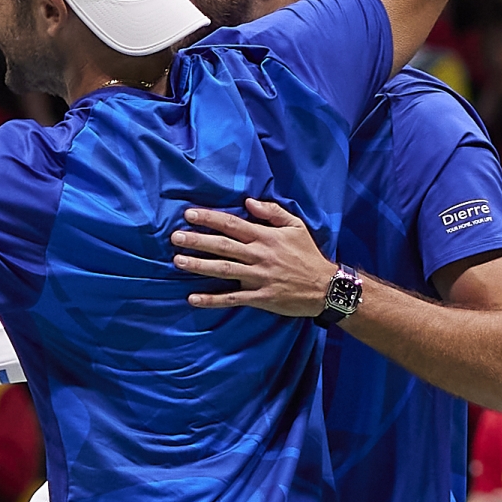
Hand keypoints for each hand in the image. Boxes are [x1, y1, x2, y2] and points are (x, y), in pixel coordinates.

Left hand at [173, 199, 336, 315]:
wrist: (326, 288)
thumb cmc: (308, 255)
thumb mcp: (296, 226)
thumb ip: (272, 212)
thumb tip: (248, 202)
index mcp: (265, 236)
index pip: (232, 224)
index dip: (209, 218)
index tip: (188, 214)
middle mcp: (259, 255)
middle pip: (223, 246)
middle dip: (197, 240)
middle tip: (175, 237)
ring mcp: (259, 278)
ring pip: (224, 270)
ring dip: (199, 265)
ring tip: (177, 261)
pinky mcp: (260, 297)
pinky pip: (232, 299)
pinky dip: (212, 300)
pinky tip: (193, 299)